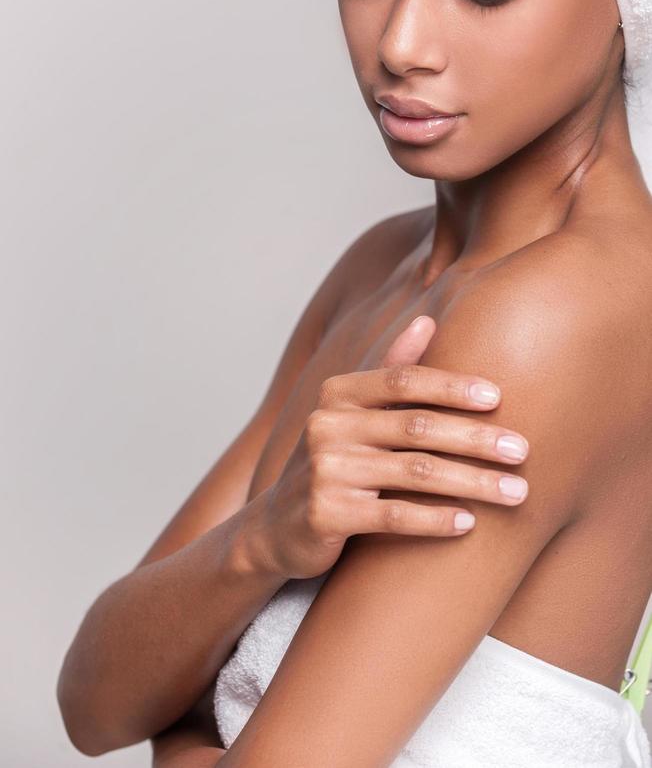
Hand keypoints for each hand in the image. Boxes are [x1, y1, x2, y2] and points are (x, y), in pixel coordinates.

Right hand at [254, 314, 528, 578]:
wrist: (278, 526)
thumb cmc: (335, 462)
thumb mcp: (354, 412)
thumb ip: (390, 369)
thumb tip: (427, 319)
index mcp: (338, 393)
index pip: (403, 380)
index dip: (452, 386)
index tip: (498, 397)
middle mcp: (328, 425)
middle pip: (417, 426)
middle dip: (476, 438)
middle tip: (522, 450)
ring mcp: (326, 470)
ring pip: (416, 472)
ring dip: (473, 482)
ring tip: (517, 492)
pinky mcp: (327, 514)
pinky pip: (395, 516)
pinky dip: (436, 519)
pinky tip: (470, 524)